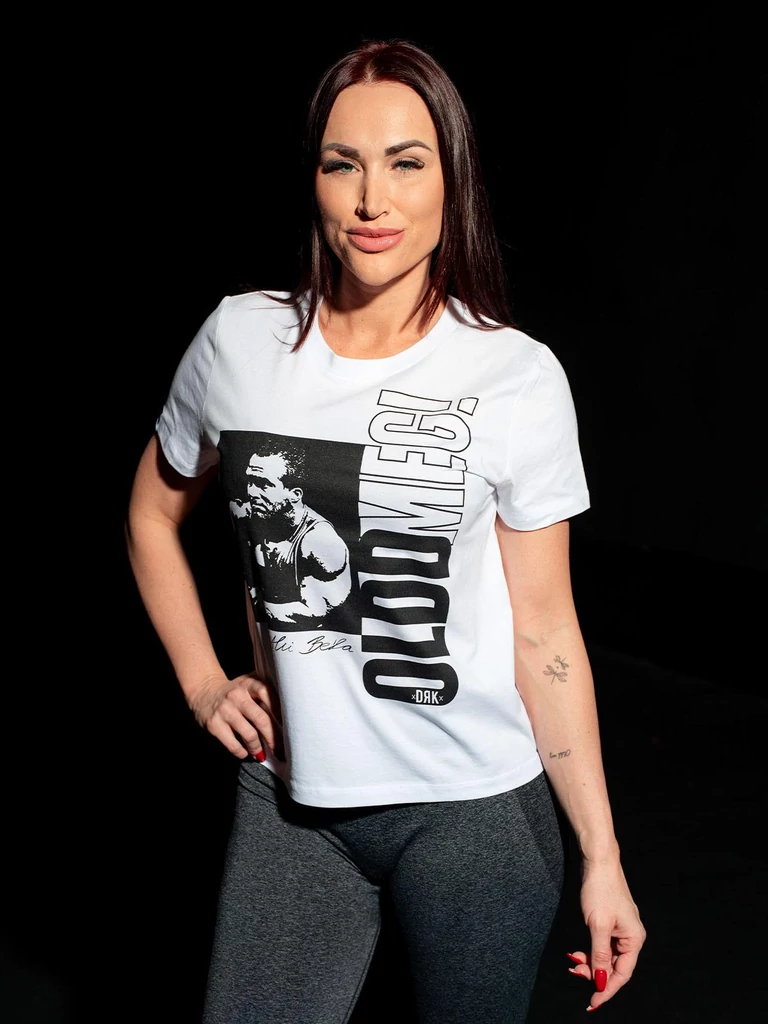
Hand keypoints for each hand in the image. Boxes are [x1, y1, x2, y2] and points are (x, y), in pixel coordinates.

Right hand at [188, 670, 283, 761]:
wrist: (204, 692)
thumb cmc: (235, 692)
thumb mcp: (249, 684)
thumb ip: (265, 694)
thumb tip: (288, 719)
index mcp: (249, 683)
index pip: (268, 695)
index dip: (280, 712)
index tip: (289, 727)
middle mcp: (237, 695)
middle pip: (261, 719)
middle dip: (273, 738)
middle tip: (280, 750)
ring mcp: (224, 710)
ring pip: (249, 734)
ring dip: (258, 748)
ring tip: (262, 754)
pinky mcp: (214, 724)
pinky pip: (233, 744)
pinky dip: (242, 752)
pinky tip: (245, 753)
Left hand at [567, 859, 645, 1010]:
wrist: (599, 861)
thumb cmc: (601, 890)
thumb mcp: (598, 925)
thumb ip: (599, 955)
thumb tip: (600, 980)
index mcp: (634, 939)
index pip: (622, 974)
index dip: (607, 989)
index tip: (592, 1002)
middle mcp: (631, 937)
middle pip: (614, 967)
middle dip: (595, 974)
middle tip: (575, 973)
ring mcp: (622, 929)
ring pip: (607, 957)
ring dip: (591, 963)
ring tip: (574, 962)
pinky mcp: (612, 923)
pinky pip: (603, 945)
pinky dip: (590, 951)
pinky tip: (578, 953)